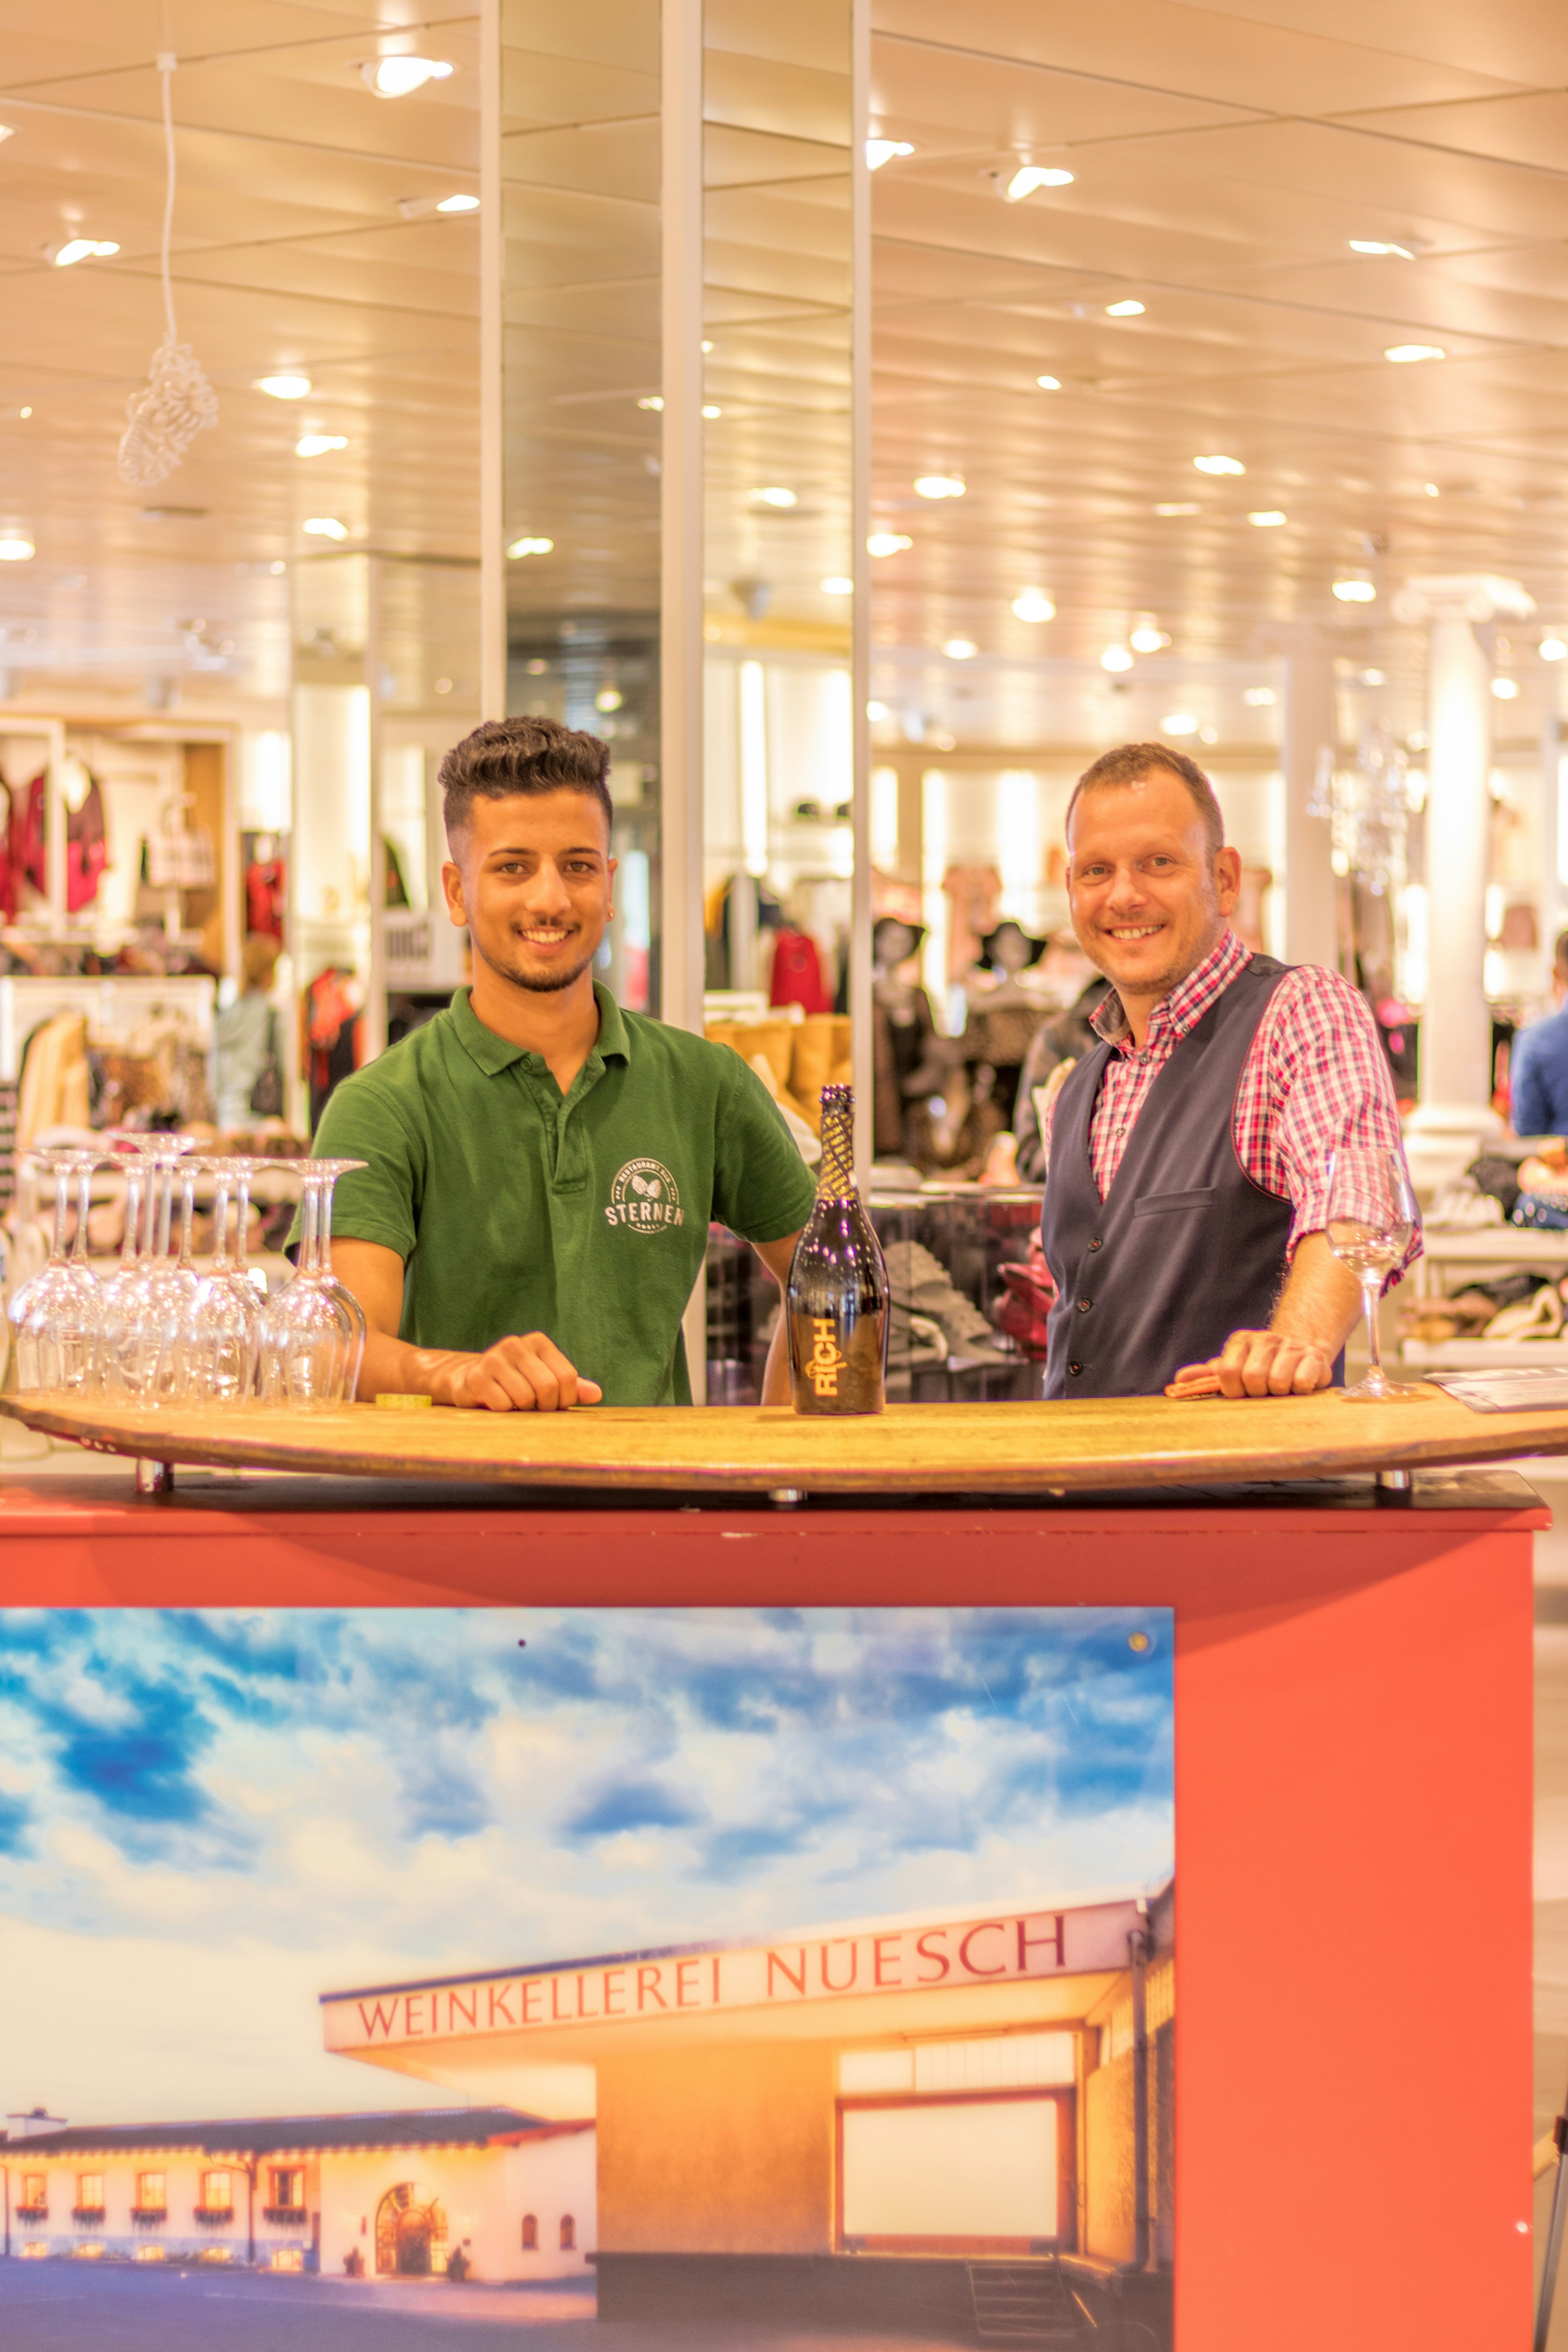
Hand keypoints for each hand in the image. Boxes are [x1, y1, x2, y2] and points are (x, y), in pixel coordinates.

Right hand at [436, 1333, 602, 1412]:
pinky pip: (504, 1405)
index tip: (553, 1404)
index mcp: (539, 1342)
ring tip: (515, 1404)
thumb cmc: (515, 1383)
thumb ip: (570, 1387)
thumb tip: (597, 1395)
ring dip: (523, 1410)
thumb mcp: (545, 1381)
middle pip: (548, 1387)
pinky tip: (496, 1403)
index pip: (567, 1377)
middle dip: (545, 1406)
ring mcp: (494, 1358)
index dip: (564, 1399)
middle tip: (534, 1408)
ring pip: (525, 1397)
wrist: (469, 1380)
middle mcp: (516, 1344)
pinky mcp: (476, 1377)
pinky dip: (505, 1413)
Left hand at [1172, 1328, 1335, 1399]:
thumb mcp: (1232, 1369)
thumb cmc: (1260, 1367)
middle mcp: (1265, 1339)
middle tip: (1263, 1390)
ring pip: (1277, 1381)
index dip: (1234, 1389)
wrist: (1299, 1355)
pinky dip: (1299, 1391)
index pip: (1228, 1372)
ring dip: (1279, 1393)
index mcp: (1241, 1342)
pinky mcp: (1314, 1357)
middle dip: (1257, 1392)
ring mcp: (1290, 1346)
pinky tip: (1298, 1386)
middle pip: (1252, 1378)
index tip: (1241, 1391)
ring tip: (1280, 1387)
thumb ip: (1206, 1375)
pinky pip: (1302, 1382)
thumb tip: (1179, 1379)